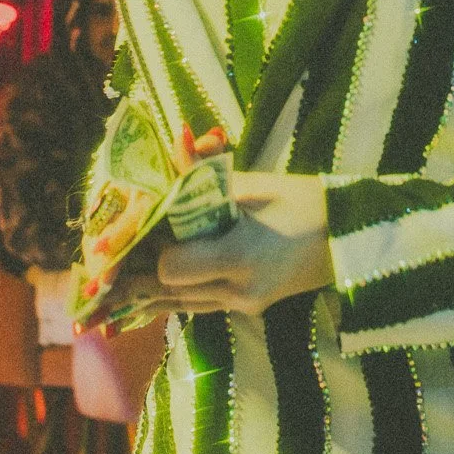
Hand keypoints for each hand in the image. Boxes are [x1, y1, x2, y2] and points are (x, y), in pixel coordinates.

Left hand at [115, 173, 332, 321]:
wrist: (349, 237)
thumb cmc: (302, 202)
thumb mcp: (252, 184)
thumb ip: (206, 175)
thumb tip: (174, 143)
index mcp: (241, 255)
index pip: (173, 267)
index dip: (151, 251)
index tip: (139, 231)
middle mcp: (239, 289)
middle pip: (168, 291)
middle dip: (136, 276)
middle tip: (104, 268)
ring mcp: (244, 306)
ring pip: (179, 306)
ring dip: (149, 291)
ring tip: (114, 283)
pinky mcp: (248, 310)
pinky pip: (198, 307)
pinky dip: (173, 297)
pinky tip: (148, 291)